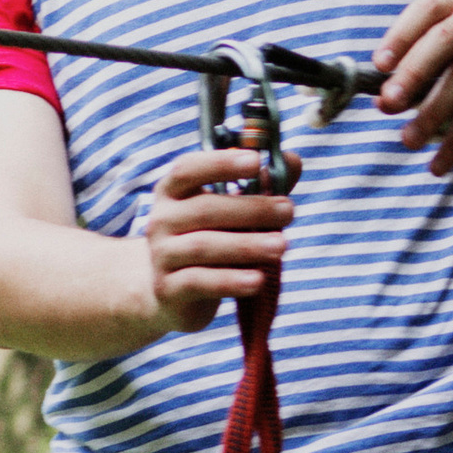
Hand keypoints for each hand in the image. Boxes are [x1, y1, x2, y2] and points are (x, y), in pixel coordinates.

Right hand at [144, 139, 295, 334]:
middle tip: (288, 211)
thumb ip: (260, 185)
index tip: (256, 161)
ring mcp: (162, 255)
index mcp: (173, 192)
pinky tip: (257, 280)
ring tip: (281, 246)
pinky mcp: (168, 289)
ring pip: (203, 246)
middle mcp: (161, 220)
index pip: (188, 169)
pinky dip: (230, 281)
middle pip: (204, 209)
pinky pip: (198, 282)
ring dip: (246, 245)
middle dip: (251, 209)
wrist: (172, 293)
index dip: (220, 163)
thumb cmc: (210, 240)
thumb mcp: (231, 211)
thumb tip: (291, 160)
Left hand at [374, 0, 452, 173]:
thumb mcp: (439, 37)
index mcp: (450, 4)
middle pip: (443, 42)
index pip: (423, 12)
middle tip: (389, 103)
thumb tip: (381, 102)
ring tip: (409, 140)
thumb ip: (408, 64)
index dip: (400, 36)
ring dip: (433, 113)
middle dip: (414, 74)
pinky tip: (439, 163)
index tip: (379, 64)